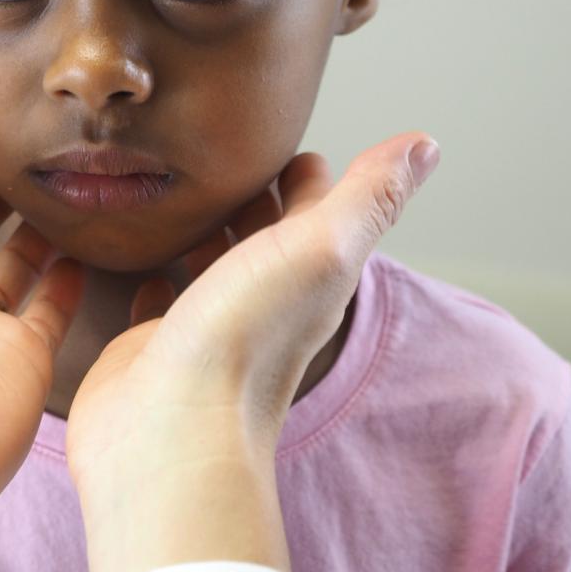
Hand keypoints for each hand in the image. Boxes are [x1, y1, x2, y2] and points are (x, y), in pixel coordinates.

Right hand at [67, 133, 438, 571]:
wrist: (168, 432)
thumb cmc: (243, 343)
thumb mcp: (320, 249)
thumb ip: (368, 195)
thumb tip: (427, 143)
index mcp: (308, 277)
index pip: (316, 212)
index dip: (307, 174)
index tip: (286, 139)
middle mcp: (261, 302)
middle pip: (263, 236)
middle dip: (251, 195)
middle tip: (224, 156)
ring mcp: (206, 326)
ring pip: (212, 266)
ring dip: (205, 231)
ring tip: (181, 193)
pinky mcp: (155, 346)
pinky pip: (159, 300)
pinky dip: (156, 272)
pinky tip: (143, 257)